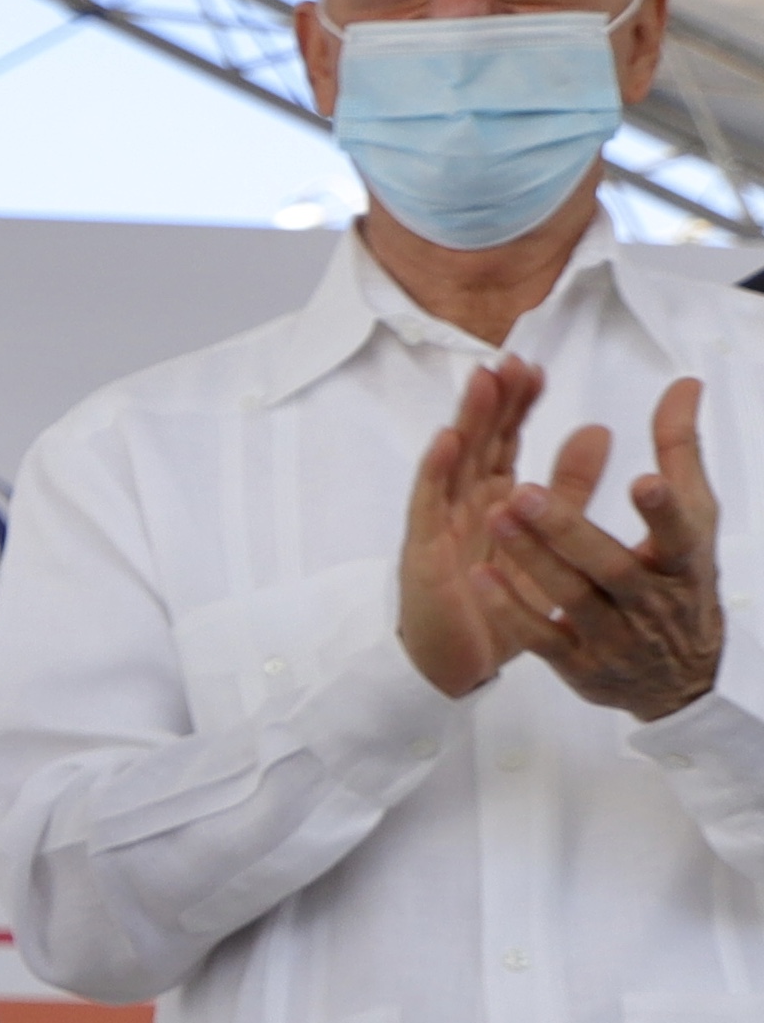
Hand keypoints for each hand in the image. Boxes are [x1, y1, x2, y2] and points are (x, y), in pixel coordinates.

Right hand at [399, 356, 549, 697]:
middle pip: (478, 441)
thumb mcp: (549, 537)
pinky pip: (427, 507)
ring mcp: (439, 525)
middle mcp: (464, 504)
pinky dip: (434, 473)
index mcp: (494, 498)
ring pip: (452, 463)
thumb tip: (598, 430)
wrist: (460, 661)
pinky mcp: (423, 553)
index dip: (519, 404)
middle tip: (510, 361)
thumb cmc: (497, 603)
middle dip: (493, 401)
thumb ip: (570, 486)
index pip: (506, 439)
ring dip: (465, 422)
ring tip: (481, 383)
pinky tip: (446, 443)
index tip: (535, 369)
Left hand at [487, 376, 725, 720]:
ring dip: (531, 558)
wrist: (677, 676)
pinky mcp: (578, 663)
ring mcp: (612, 635)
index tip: (644, 480)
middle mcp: (650, 601)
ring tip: (495, 514)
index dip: (664, 511)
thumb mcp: (693, 519)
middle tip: (523, 492)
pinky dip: (511, 607)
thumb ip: (681, 451)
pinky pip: (541, 636)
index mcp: (684, 562)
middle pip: (609, 565)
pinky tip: (479, 575)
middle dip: (567, 529)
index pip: (681, 533)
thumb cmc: (679, 579)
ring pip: (569, 597)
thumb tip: (684, 382)